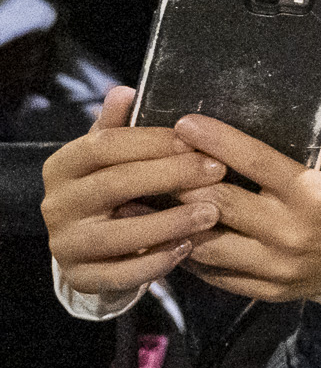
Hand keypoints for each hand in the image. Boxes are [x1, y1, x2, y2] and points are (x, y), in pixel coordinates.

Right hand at [39, 87, 225, 296]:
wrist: (94, 245)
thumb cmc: (116, 187)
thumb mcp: (114, 155)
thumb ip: (120, 126)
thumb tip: (125, 90)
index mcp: (63, 166)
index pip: (105, 146)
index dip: (153, 141)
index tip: (197, 141)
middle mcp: (56, 205)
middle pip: (115, 185)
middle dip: (170, 176)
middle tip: (217, 171)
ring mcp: (65, 244)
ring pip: (117, 234)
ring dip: (169, 223)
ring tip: (211, 212)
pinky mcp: (80, 277)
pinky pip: (120, 274)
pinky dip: (156, 262)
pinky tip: (187, 248)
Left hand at [172, 117, 320, 314]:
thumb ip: (300, 156)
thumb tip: (248, 134)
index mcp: (313, 194)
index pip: (254, 161)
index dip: (216, 140)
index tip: (184, 123)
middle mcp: (291, 232)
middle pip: (218, 203)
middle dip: (180, 178)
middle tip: (154, 160)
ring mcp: (276, 267)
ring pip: (205, 244)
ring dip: (175, 220)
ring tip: (151, 201)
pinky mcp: (268, 291)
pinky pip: (216, 273)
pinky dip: (192, 252)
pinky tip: (176, 234)